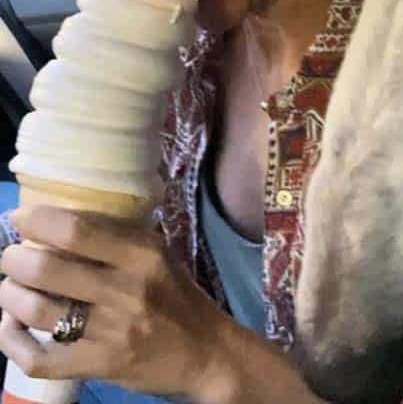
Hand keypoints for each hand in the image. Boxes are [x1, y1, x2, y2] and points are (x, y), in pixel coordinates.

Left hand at [0, 205, 232, 399]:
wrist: (205, 352)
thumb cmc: (177, 295)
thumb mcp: (157, 255)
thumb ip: (116, 237)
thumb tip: (60, 219)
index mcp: (142, 254)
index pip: (77, 231)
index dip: (37, 221)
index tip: (19, 216)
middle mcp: (126, 290)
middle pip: (47, 269)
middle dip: (14, 259)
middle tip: (11, 256)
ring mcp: (110, 332)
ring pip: (37, 311)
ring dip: (10, 295)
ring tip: (10, 287)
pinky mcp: (99, 366)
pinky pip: (39, 358)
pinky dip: (11, 342)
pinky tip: (9, 326)